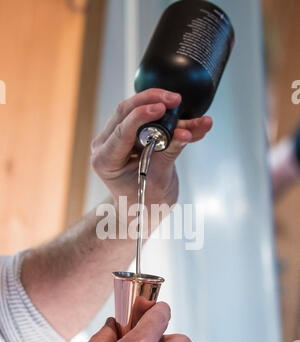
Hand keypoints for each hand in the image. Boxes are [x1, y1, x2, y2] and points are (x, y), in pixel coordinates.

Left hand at [91, 89, 212, 209]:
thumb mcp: (159, 179)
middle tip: (176, 99)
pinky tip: (196, 125)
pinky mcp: (131, 135)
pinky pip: (150, 121)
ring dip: (166, 110)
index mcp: (105, 160)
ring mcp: (116, 138)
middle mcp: (106, 145)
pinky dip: (172, 122)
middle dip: (152, 101)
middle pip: (127, 111)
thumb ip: (170, 152)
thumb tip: (186, 132)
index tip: (162, 107)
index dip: (142, 115)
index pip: (122, 130)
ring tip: (193, 115)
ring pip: (138, 111)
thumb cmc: (144, 202)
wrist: (141, 210)